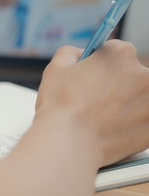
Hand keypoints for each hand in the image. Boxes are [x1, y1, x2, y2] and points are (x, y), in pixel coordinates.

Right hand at [36, 40, 148, 166]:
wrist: (69, 144)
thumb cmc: (60, 107)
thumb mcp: (56, 69)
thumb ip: (70, 53)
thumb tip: (79, 54)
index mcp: (120, 55)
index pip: (116, 52)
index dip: (101, 65)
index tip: (95, 76)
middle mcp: (143, 75)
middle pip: (132, 75)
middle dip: (117, 84)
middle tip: (97, 100)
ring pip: (140, 99)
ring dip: (127, 104)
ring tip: (104, 118)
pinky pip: (143, 121)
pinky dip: (132, 124)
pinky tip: (113, 130)